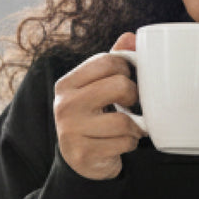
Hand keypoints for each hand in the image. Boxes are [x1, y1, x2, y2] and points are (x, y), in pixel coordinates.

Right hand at [51, 32, 144, 179]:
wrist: (78, 161)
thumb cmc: (91, 117)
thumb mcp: (96, 87)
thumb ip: (111, 62)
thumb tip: (131, 37)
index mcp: (66, 84)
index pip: (108, 61)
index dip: (126, 69)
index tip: (125, 79)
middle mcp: (64, 105)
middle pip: (119, 86)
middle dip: (132, 96)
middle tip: (130, 104)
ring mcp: (71, 131)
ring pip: (124, 120)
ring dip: (134, 126)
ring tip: (128, 127)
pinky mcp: (84, 153)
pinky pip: (123, 143)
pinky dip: (130, 143)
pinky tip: (121, 143)